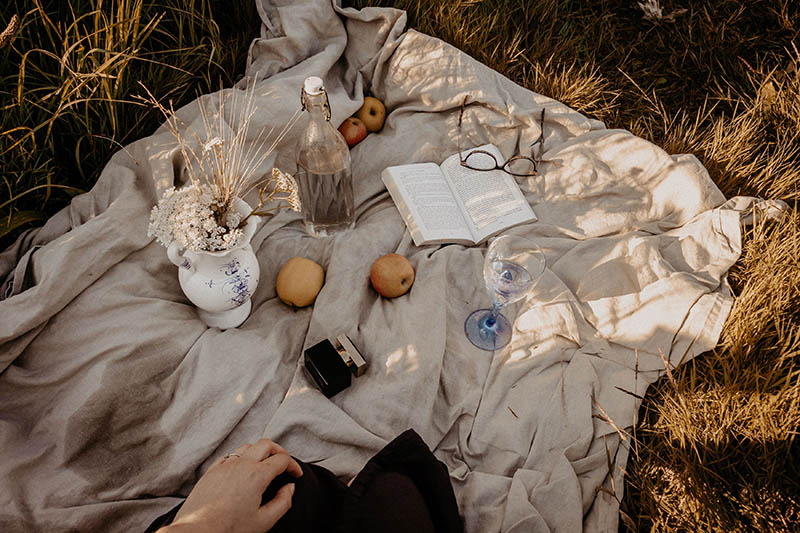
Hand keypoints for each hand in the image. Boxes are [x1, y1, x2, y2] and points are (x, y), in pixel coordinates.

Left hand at [160, 438, 302, 532]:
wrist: (198, 531)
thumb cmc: (229, 529)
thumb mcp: (264, 521)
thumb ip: (283, 502)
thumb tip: (289, 488)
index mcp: (257, 475)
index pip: (282, 459)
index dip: (293, 465)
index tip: (295, 474)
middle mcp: (241, 464)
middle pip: (266, 444)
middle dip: (279, 451)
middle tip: (284, 463)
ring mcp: (224, 465)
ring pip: (247, 446)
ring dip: (260, 451)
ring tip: (264, 463)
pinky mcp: (211, 471)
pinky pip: (230, 455)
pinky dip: (241, 457)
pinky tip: (241, 469)